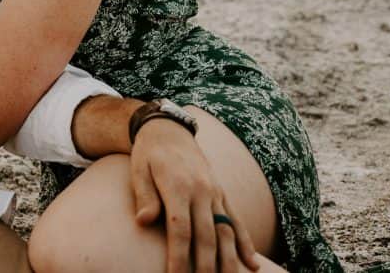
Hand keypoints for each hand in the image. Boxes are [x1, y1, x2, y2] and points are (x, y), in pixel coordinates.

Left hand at [131, 119, 259, 272]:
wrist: (168, 129)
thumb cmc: (148, 153)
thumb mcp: (138, 169)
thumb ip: (144, 196)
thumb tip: (143, 222)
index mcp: (178, 186)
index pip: (180, 229)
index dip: (179, 256)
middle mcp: (201, 191)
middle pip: (206, 236)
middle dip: (205, 266)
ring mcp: (215, 193)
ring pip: (226, 232)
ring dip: (228, 260)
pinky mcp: (222, 193)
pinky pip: (237, 220)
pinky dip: (245, 243)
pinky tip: (252, 264)